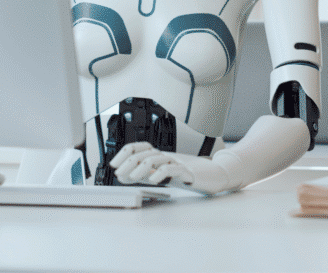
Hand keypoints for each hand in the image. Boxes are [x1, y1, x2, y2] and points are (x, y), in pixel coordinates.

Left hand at [109, 142, 229, 194]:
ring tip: (132, 177)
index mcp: (160, 155)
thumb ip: (145, 175)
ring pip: (156, 159)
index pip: (139, 147)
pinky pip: (172, 169)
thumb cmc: (187, 175)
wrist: (213, 176)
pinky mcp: (187, 172)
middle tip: (118, 173)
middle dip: (128, 162)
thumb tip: (124, 176)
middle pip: (145, 152)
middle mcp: (167, 156)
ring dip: (140, 169)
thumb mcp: (162, 174)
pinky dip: (160, 173)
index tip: (113, 164)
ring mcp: (178, 162)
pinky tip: (153, 180)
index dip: (124, 153)